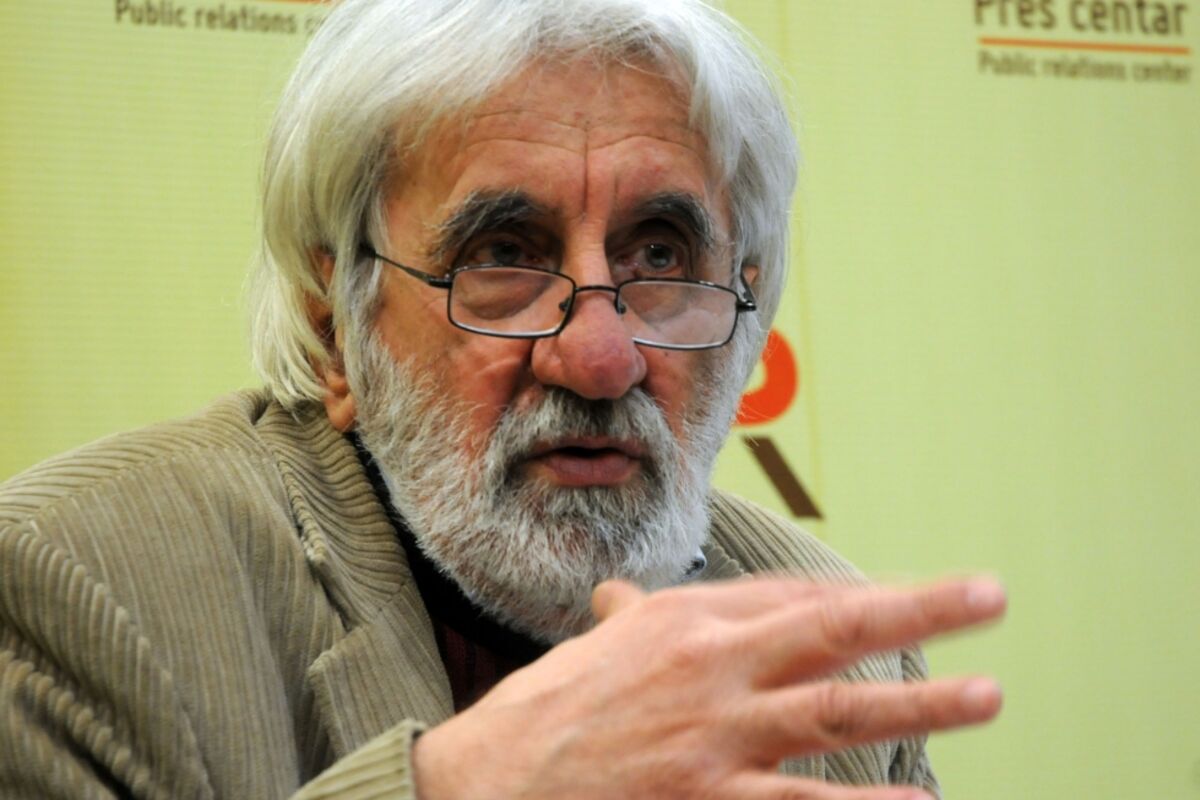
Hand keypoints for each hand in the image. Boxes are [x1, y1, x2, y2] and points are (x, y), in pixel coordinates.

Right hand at [412, 576, 1005, 799]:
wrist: (491, 782)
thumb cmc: (547, 711)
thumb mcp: (597, 647)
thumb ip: (629, 619)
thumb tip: (623, 600)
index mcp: (685, 620)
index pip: (792, 598)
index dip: (861, 597)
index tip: (916, 600)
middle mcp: (710, 666)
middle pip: (832, 630)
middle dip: (919, 612)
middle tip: (989, 597)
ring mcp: (714, 737)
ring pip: (836, 712)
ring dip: (918, 705)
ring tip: (985, 696)